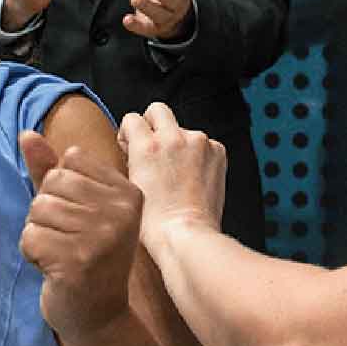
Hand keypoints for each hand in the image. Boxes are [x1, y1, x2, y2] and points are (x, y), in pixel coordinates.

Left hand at [18, 130, 139, 339]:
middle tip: (68, 241)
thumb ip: (50, 170)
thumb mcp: (74, 208)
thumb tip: (26, 134)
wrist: (98, 316)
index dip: (60, 189)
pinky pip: (29, 237)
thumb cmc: (85, 258)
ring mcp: (102, 236)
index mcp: (127, 192)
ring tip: (61, 255)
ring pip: (38, 209)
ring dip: (38, 234)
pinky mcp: (78, 260)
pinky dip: (32, 254)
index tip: (78, 219)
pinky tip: (54, 269)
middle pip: (52, 183)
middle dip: (45, 213)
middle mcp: (121, 211)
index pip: (69, 160)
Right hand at [117, 102, 226, 255]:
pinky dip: (198, 154)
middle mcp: (174, 137)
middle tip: (153, 147)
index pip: (132, 118)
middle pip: (158, 110)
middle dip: (152, 124)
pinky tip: (192, 176)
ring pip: (183, 129)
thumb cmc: (155, 222)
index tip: (131, 146)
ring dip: (178, 143)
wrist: (186, 235)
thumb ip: (133, 158)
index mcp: (147, 145)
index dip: (129, 133)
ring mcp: (199, 143)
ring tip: (177, 172)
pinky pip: (203, 143)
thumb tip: (134, 148)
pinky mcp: (217, 152)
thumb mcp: (130, 186)